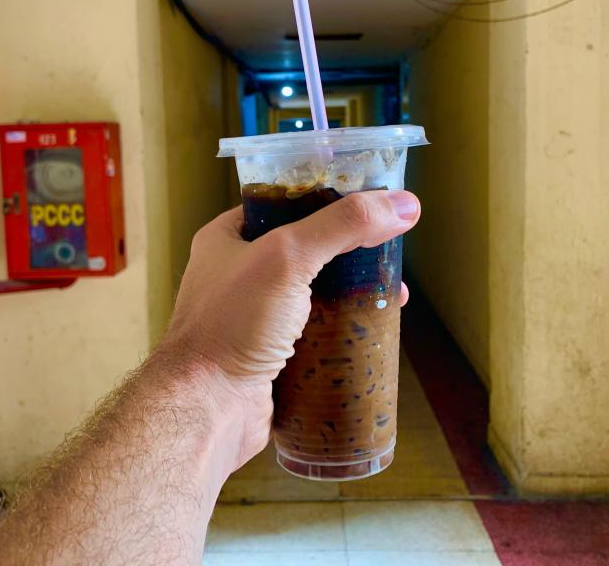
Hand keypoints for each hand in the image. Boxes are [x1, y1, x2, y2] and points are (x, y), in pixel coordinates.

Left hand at [161, 190, 420, 470]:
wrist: (207, 410)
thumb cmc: (231, 327)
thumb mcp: (288, 258)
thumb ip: (342, 226)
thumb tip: (402, 204)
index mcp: (227, 238)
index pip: (285, 204)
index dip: (330, 199)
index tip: (373, 202)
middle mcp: (238, 274)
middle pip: (309, 250)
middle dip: (353, 252)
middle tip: (391, 253)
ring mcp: (254, 317)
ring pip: (316, 294)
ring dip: (355, 294)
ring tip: (394, 296)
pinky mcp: (271, 355)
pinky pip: (316, 334)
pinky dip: (345, 331)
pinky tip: (373, 331)